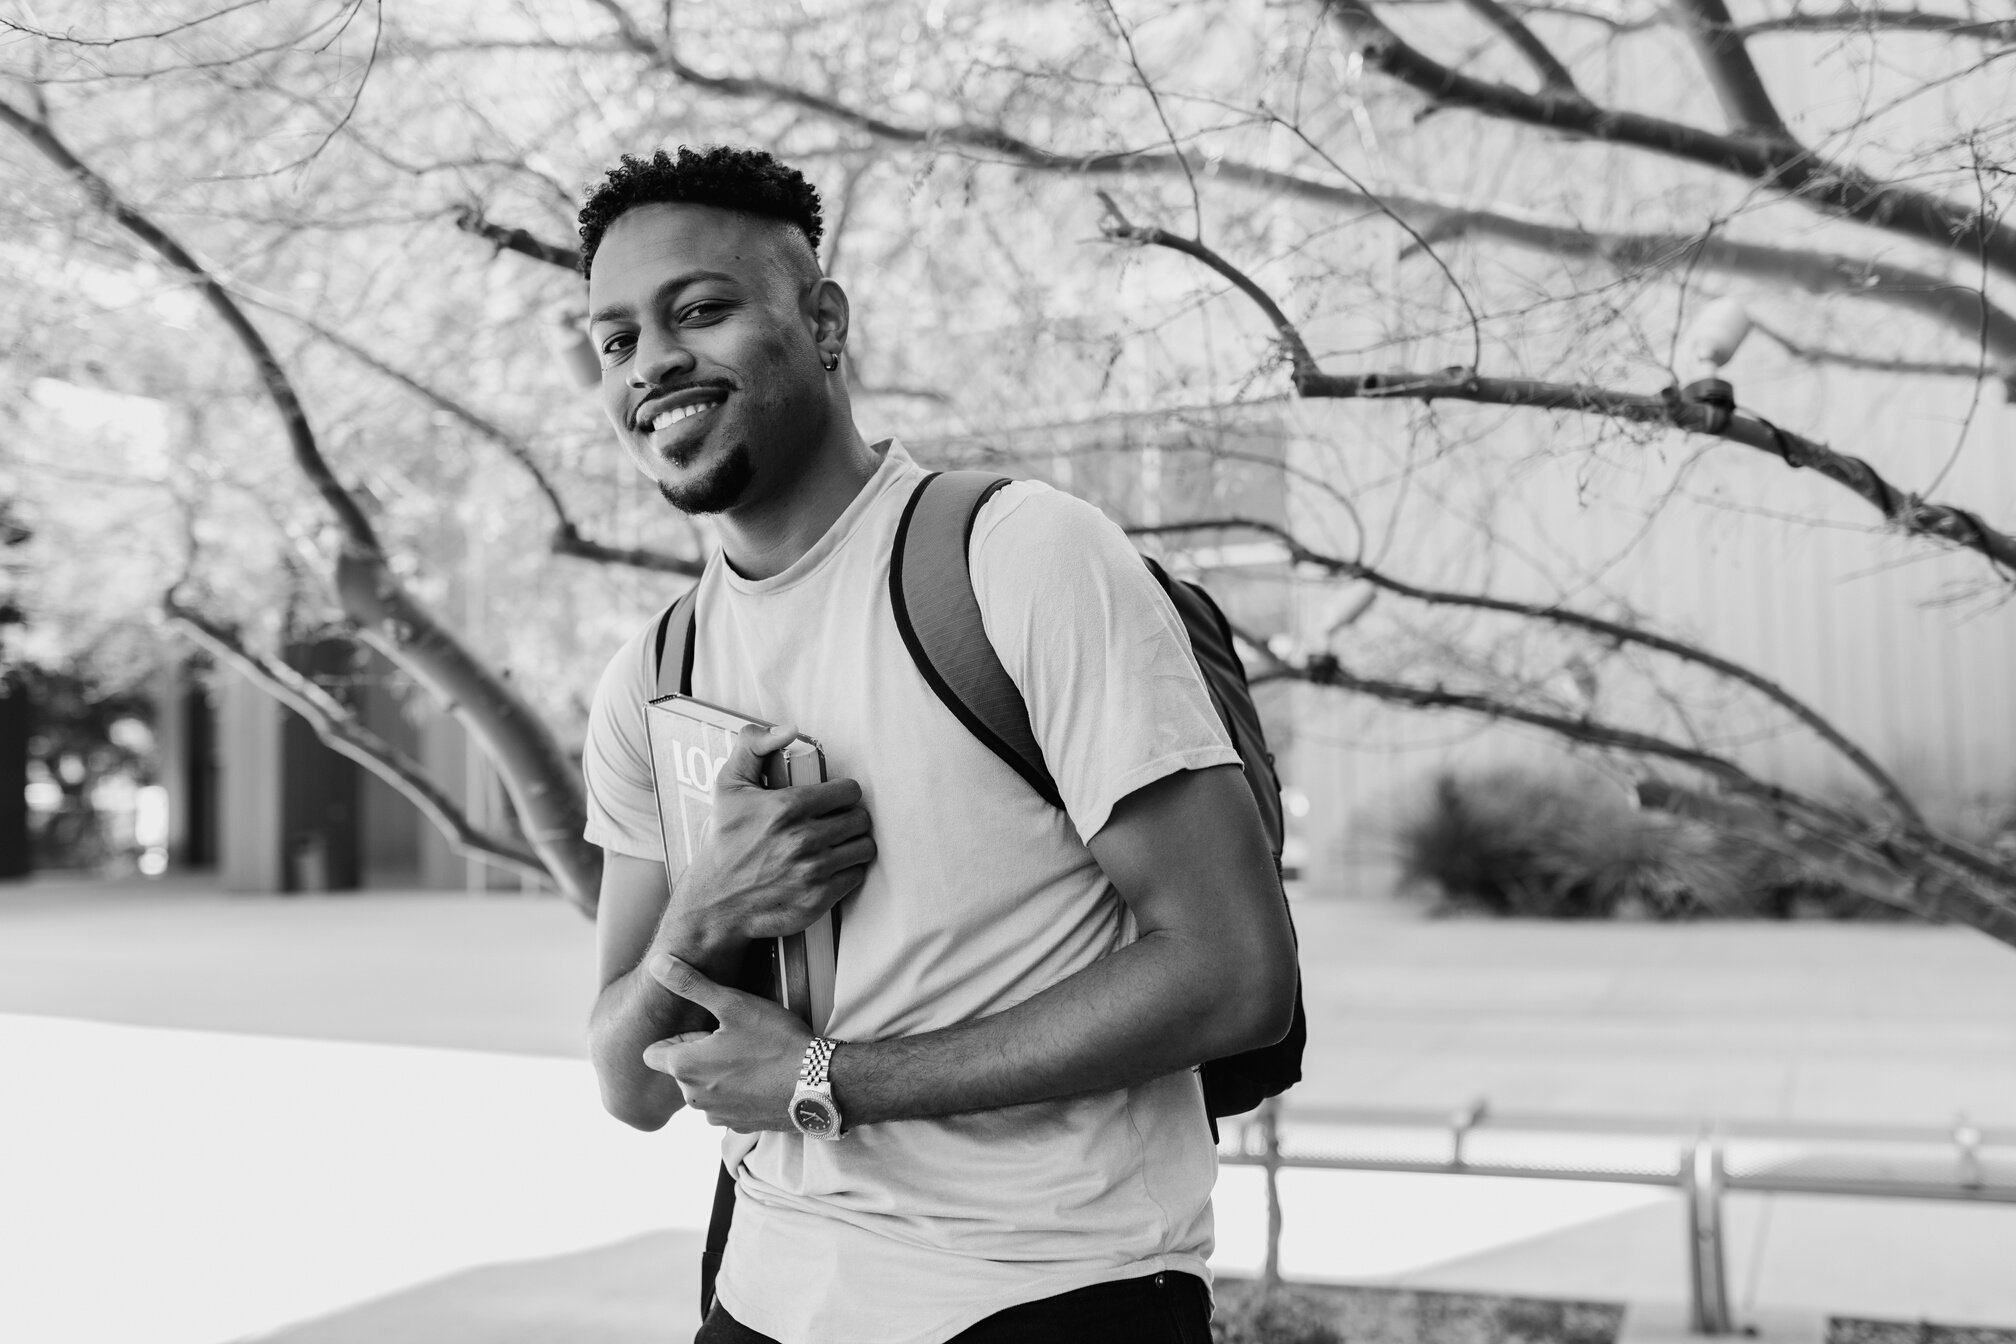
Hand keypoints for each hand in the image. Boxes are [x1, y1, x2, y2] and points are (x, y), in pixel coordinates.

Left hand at [641, 954, 810, 1131]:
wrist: (817, 1084)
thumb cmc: (775, 1042)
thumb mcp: (733, 1003)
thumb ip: (690, 984)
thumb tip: (655, 963)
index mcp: (684, 1067)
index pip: (652, 1054)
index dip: (677, 1038)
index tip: (706, 1031)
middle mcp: (693, 1097)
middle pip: (681, 1071)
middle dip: (700, 1055)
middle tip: (736, 1039)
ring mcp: (716, 1116)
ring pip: (704, 1089)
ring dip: (718, 1076)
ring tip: (752, 1058)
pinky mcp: (738, 1126)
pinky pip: (726, 1106)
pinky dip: (738, 1094)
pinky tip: (763, 1079)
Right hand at [670, 723, 873, 946]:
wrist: (713, 903)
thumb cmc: (723, 842)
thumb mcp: (728, 786)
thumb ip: (754, 746)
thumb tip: (789, 730)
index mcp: (787, 807)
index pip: (849, 791)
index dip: (842, 793)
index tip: (832, 800)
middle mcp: (803, 839)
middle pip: (861, 819)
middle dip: (849, 817)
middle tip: (834, 822)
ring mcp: (813, 872)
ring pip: (864, 847)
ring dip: (853, 844)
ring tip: (835, 844)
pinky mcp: (818, 899)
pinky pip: (856, 876)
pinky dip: (847, 871)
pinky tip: (829, 867)